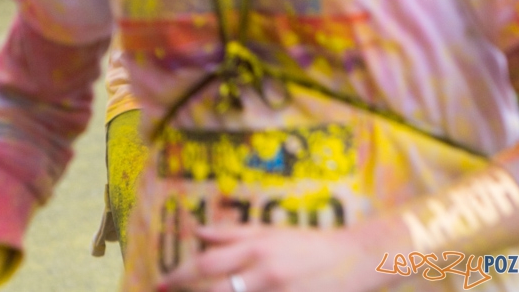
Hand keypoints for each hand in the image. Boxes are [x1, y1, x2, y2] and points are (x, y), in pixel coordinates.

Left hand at [159, 223, 391, 291]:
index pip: (207, 264)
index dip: (179, 275)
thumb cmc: (309, 244)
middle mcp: (266, 273)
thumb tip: (196, 232)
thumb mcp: (270, 232)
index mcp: (256, 249)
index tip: (159, 284)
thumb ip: (232, 234)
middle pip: (218, 290)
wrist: (359, 257)